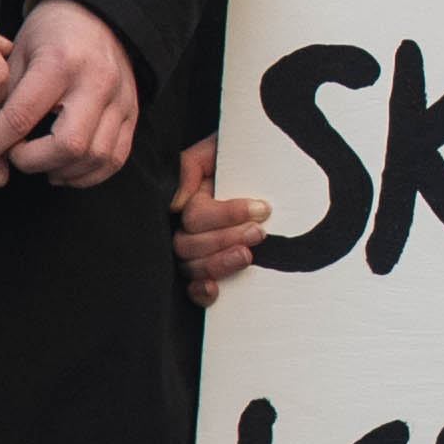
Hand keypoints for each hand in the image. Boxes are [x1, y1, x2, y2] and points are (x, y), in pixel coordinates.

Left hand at [0, 0, 141, 187]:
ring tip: (39, 165)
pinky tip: (64, 169)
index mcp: (59, 62)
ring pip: (95, 158)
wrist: (96, 14)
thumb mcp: (16, 52)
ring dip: (61, 172)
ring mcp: (120, 99)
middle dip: (32, 163)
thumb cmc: (49, 33)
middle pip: (69, 146)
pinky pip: (115, 159)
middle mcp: (96, 82)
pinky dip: (87, 174)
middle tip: (13, 156)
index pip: (20, 118)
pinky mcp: (133, 113)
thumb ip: (0, 96)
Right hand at [174, 133, 270, 300]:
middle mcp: (187, 229)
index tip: (261, 209)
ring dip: (219, 263)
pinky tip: (215, 289)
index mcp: (190, 202)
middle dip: (225, 239)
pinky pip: (192, 291)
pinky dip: (200, 292)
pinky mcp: (209, 274)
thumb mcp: (216, 151)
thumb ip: (190, 167)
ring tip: (248, 255)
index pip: (195, 217)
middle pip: (188, 245)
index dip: (227, 215)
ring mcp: (196, 254)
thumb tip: (176, 204)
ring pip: (191, 267)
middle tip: (259, 232)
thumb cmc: (242, 159)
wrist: (266, 165)